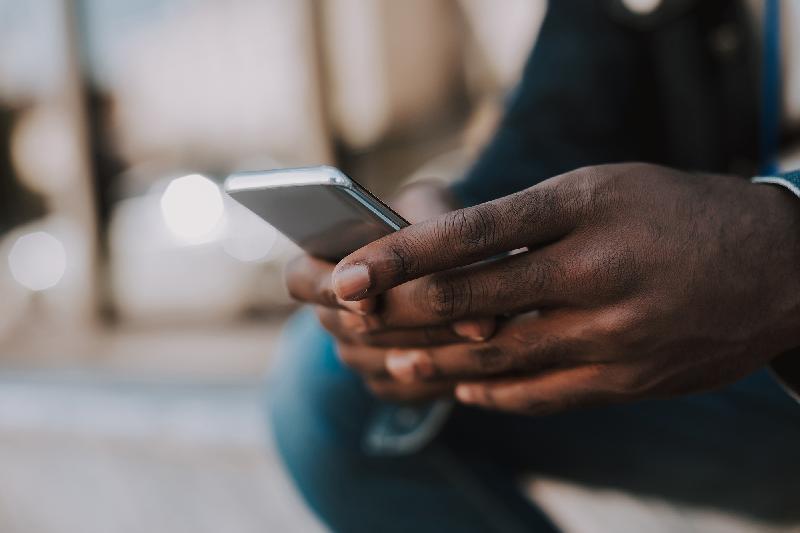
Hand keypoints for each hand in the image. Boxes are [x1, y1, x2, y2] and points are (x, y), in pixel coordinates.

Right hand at [285, 180, 492, 400]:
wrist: (454, 258)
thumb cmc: (431, 221)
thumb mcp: (430, 206)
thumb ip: (432, 231)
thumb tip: (449, 282)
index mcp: (322, 261)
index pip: (300, 280)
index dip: (328, 292)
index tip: (368, 300)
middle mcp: (330, 312)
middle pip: (351, 329)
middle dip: (408, 324)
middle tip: (460, 316)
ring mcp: (354, 350)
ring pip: (379, 363)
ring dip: (431, 350)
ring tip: (482, 334)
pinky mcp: (383, 380)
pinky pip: (403, 390)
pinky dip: (440, 378)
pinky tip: (481, 359)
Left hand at [331, 163, 799, 413]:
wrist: (778, 268)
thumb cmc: (674, 212)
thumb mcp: (602, 187)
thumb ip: (527, 224)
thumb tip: (447, 262)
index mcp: (584, 206)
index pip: (470, 232)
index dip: (398, 255)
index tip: (344, 271)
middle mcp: (596, 272)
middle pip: (471, 298)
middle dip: (398, 309)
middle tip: (348, 314)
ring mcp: (614, 334)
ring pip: (498, 356)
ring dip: (435, 359)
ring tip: (391, 358)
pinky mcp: (629, 379)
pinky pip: (543, 394)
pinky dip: (493, 391)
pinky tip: (461, 386)